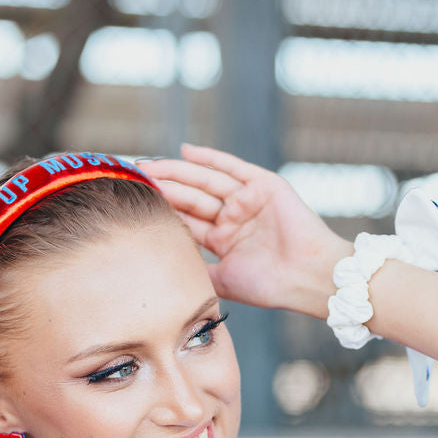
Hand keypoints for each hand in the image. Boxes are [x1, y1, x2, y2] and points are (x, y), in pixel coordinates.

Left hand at [142, 144, 348, 312]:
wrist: (307, 278)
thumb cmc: (271, 285)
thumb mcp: (223, 281)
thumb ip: (197, 272)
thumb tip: (162, 273)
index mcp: (222, 239)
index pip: (185, 219)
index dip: (161, 210)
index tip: (133, 204)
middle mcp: (232, 216)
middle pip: (190, 197)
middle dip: (161, 186)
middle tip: (130, 177)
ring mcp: (247, 199)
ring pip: (204, 181)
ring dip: (176, 171)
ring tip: (147, 165)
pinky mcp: (263, 185)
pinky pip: (231, 167)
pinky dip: (209, 158)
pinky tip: (183, 152)